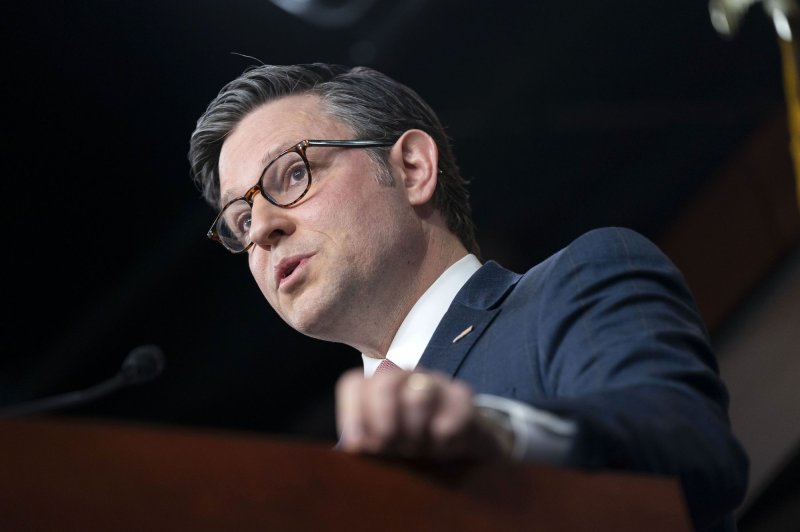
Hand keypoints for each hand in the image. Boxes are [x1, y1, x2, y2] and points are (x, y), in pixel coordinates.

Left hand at [335, 368, 513, 460]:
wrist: (458, 443)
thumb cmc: (410, 441)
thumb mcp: (383, 444)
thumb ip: (365, 440)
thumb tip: (355, 443)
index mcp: (377, 387)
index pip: (354, 385)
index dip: (350, 415)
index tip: (357, 445)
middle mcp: (403, 377)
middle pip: (384, 383)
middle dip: (385, 423)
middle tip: (393, 446)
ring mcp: (433, 381)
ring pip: (417, 395)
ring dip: (416, 433)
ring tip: (421, 447)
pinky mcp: (461, 395)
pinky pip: (448, 420)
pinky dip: (443, 443)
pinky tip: (444, 446)